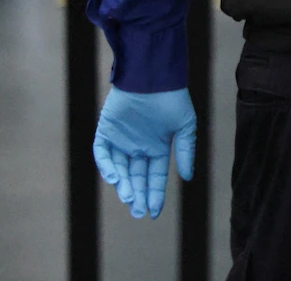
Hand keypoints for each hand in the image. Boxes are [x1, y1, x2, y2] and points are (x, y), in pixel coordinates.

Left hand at [92, 87, 196, 218]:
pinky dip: (107, 166)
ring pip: (119, 169)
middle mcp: (138, 146)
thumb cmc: (172, 99)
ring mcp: (121, 140)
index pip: (154, 177)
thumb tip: (188, 178)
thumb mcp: (185, 127)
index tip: (153, 212)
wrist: (152, 78)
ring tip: (128, 197)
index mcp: (157, 147)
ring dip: (123, 184)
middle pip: (136, 177)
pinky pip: (102, 153)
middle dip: (137, 196)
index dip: (154, 194)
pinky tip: (115, 178)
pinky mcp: (106, 131)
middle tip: (137, 212)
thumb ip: (185, 152)